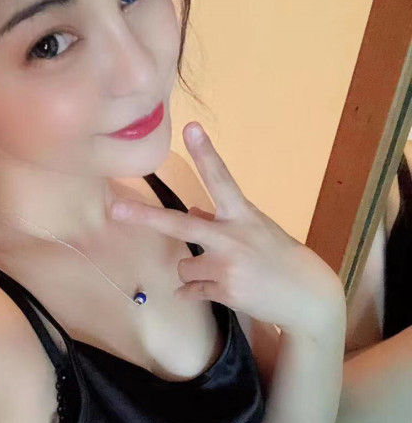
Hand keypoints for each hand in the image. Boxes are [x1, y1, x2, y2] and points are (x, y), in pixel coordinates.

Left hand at [110, 122, 344, 338]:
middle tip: (115, 211)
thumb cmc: (279, 257)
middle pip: (180, 225)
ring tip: (222, 275)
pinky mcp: (225, 291)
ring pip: (184, 265)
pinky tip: (219, 291)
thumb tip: (193, 211)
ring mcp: (227, 266)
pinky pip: (191, 290)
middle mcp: (232, 237)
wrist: (307, 296)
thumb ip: (223, 219)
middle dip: (145, 217)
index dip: (205, 152)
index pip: (221, 178)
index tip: (190, 127)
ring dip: (192, 272)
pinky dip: (195, 292)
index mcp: (243, 215)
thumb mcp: (255, 230)